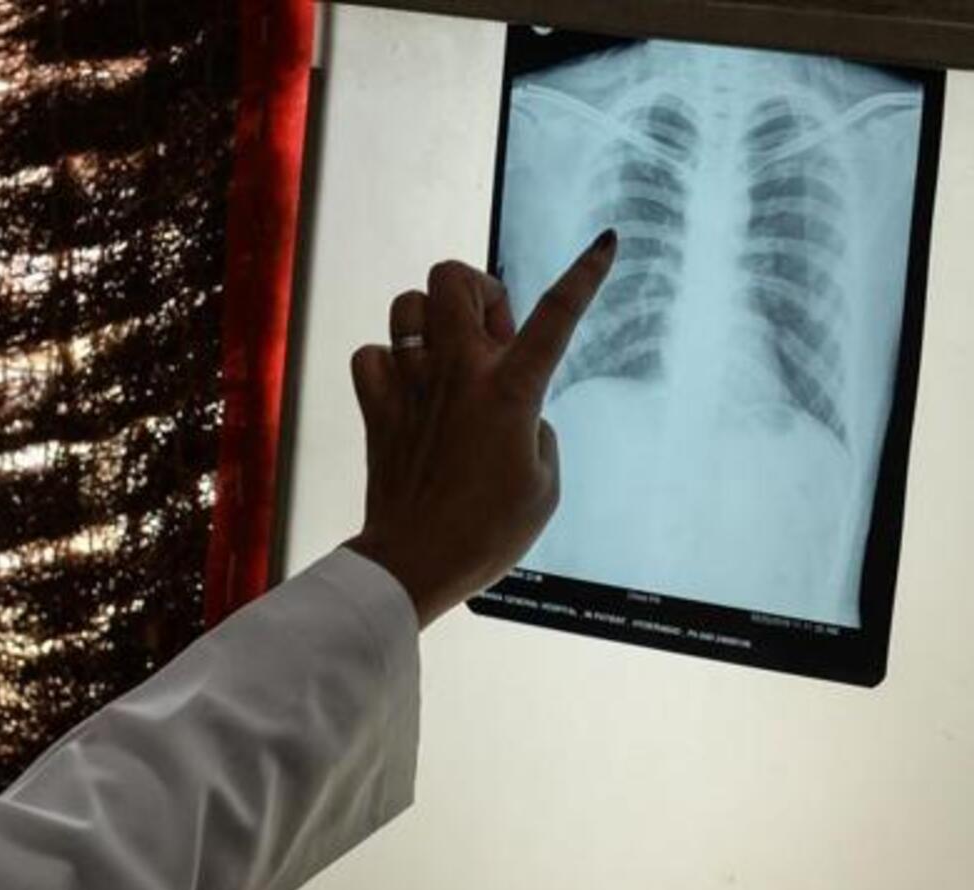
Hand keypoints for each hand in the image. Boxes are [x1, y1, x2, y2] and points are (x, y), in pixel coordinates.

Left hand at [344, 230, 616, 627]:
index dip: (584, 274)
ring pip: (405, 304)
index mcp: (510, 390)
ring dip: (429, 320)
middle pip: (453, 278)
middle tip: (491, 338)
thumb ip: (537, 432)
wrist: (415, 562)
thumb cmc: (488, 533)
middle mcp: (457, 374)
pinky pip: (370, 355)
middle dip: (476, 290)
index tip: (604, 242)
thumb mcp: (544, 485)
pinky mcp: (376, 409)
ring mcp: (411, 386)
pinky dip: (387, 364)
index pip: (556, 316)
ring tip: (446, 358)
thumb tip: (516, 414)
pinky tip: (406, 390)